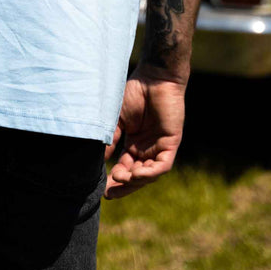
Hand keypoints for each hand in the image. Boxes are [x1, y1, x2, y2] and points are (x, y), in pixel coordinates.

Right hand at [103, 68, 185, 199]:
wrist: (154, 77)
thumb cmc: (135, 93)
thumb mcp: (117, 119)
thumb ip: (111, 139)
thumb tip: (99, 160)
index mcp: (134, 143)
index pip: (125, 167)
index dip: (115, 179)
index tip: (101, 188)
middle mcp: (147, 148)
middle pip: (136, 176)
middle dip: (123, 186)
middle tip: (109, 193)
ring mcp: (159, 147)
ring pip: (149, 174)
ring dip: (135, 181)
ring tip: (120, 179)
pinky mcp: (171, 144)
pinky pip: (162, 166)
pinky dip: (150, 173)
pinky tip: (136, 174)